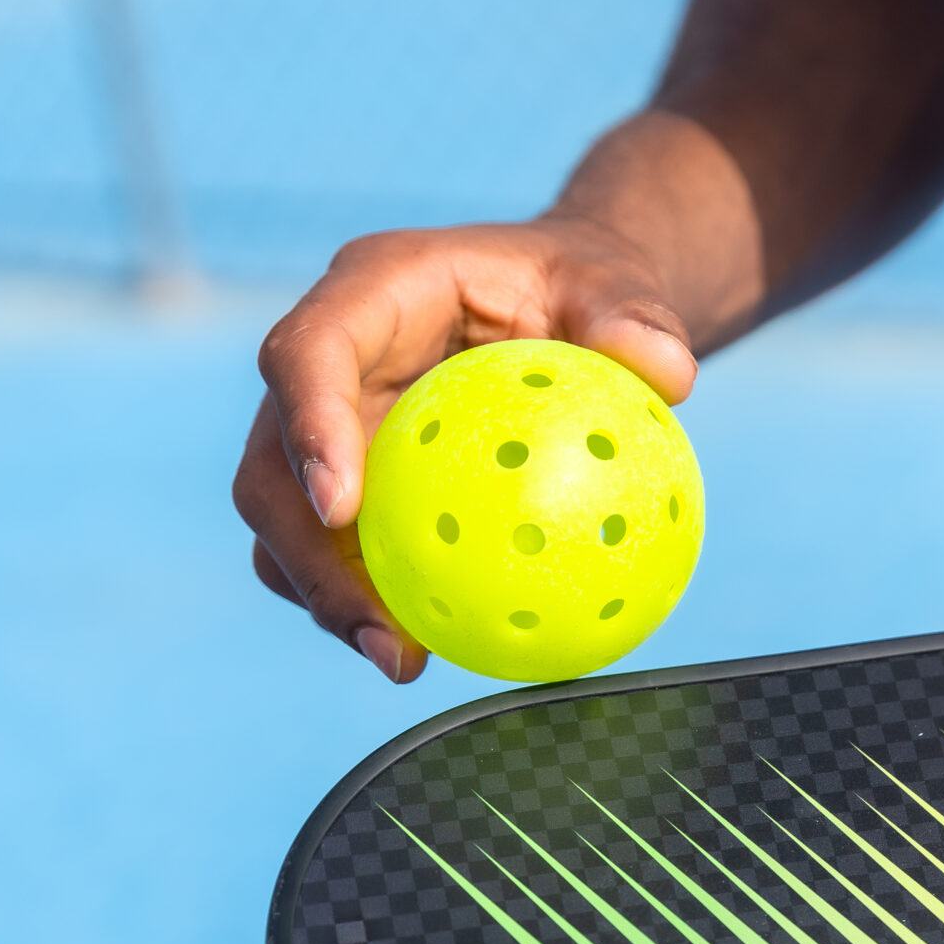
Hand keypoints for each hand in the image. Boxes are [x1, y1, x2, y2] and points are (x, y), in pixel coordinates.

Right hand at [232, 215, 697, 680]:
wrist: (569, 310)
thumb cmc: (584, 287)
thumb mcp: (616, 284)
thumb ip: (635, 316)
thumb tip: (671, 372)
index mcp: (372, 292)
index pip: (306, 354)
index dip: (306, 428)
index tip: (341, 508)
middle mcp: (332, 364)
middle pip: (271, 465)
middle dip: (305, 554)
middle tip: (378, 630)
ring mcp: (332, 430)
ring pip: (288, 526)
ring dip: (329, 599)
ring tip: (401, 660)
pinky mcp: (356, 486)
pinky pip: (345, 556)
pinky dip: (375, 604)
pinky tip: (435, 651)